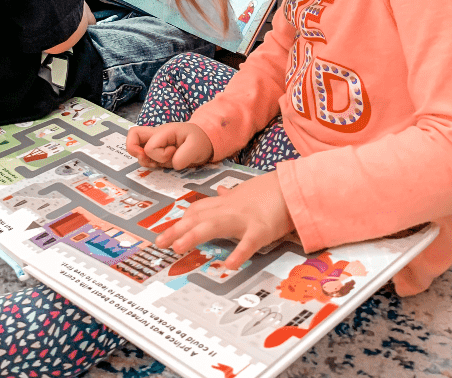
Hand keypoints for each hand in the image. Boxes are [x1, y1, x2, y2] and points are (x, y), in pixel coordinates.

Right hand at [126, 123, 213, 169]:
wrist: (204, 142)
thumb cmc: (200, 140)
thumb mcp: (196, 146)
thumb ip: (184, 156)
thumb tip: (174, 164)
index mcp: (164, 131)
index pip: (150, 146)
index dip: (160, 155)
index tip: (173, 152)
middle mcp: (156, 136)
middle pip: (133, 135)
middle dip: (136, 151)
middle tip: (151, 161)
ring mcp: (155, 143)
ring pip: (137, 150)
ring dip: (147, 161)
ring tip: (162, 163)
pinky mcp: (156, 152)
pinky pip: (145, 157)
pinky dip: (150, 164)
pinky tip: (162, 165)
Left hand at [155, 171, 293, 269]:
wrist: (292, 186)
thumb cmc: (270, 191)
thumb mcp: (246, 191)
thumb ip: (231, 195)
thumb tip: (220, 192)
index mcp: (227, 202)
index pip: (198, 210)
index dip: (182, 220)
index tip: (168, 230)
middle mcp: (230, 209)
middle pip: (198, 218)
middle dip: (177, 229)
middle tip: (159, 243)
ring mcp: (244, 219)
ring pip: (213, 226)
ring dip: (193, 236)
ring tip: (177, 248)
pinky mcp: (260, 230)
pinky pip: (247, 243)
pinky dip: (238, 253)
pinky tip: (228, 266)